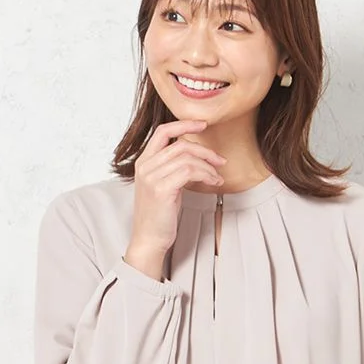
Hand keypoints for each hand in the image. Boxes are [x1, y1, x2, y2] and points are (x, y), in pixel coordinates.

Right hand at [129, 119, 226, 253]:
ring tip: (217, 176)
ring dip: (208, 166)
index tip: (203, 124)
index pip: (162, 132)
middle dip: (205, 151)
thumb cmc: (159, 215)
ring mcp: (151, 177)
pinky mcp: (161, 189)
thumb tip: (196, 156)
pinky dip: (206, 174)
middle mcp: (145, 166)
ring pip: (187, 158)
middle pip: (181, 146)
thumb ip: (172, 168)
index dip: (184, 124)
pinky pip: (189, 171)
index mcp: (143, 162)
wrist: (148, 239)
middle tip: (220, 160)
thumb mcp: (163, 185)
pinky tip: (213, 182)